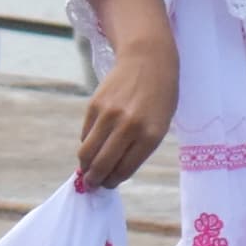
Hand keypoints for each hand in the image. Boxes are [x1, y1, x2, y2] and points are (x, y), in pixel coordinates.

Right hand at [75, 26, 176, 189]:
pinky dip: (87, 144)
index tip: (108, 185)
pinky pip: (85, 135)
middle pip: (102, 164)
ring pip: (88, 152)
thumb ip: (139, 147)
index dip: (113, 181)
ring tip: (88, 169)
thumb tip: (113, 171)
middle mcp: (129, 126)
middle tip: (93, 183)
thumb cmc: (159, 97)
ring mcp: (110, 115)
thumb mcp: (160, 123)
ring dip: (85, 166)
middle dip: (95, 179)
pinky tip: (93, 145)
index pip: (124, 168)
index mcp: (151, 134)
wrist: (148, 60)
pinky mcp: (94, 105)